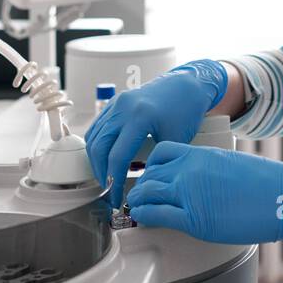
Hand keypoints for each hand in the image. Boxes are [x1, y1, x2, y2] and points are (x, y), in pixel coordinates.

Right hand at [85, 60, 226, 207]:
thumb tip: (140, 186)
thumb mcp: (175, 141)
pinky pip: (97, 126)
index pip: (117, 157)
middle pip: (98, 148)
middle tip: (109, 189)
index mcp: (139, 117)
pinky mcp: (115, 102)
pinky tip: (106, 157)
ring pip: (93, 137)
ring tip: (107, 176)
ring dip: (96, 160)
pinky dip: (97, 144)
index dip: (115, 182)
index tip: (118, 198)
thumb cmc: (186, 111)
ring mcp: (117, 103)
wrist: (188, 85)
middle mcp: (123, 108)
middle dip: (101, 173)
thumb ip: (155, 162)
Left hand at [127, 141, 282, 261]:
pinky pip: (156, 214)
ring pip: (146, 193)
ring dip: (137, 202)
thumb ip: (208, 169)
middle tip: (139, 196)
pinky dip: (144, 216)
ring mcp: (190, 193)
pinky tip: (143, 219)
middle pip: (149, 174)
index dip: (150, 167)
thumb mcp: (232, 163)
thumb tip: (198, 180)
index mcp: (202, 154)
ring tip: (136, 209)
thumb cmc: (268, 184)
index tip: (149, 176)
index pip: (160, 153)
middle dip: (141, 186)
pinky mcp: (194, 218)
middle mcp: (191, 170)